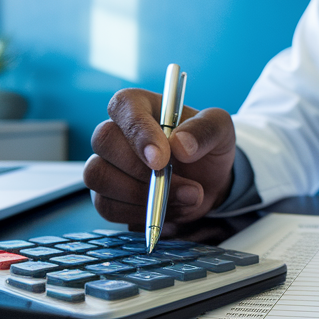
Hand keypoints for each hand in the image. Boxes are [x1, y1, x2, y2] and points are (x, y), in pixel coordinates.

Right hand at [83, 88, 236, 230]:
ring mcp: (106, 164)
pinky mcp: (106, 195)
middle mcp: (115, 131)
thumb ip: (205, 129)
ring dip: (142, 195)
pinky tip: (168, 209)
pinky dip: (140, 214)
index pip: (123, 106)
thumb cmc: (205, 147)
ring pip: (99, 177)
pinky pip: (108, 207)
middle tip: (186, 186)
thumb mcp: (220, 130)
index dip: (138, 133)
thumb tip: (180, 144)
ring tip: (186, 198)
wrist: (207, 183)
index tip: (161, 159)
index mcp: (139, 105)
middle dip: (142, 170)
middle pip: (103, 142)